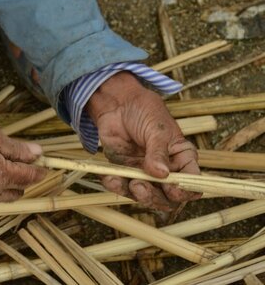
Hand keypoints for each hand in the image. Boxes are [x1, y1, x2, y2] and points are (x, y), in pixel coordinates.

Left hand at [86, 71, 200, 210]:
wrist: (118, 104)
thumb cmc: (144, 111)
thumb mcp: (157, 129)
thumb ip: (159, 152)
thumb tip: (162, 174)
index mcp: (182, 158)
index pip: (191, 182)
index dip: (185, 190)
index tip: (172, 188)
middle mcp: (166, 170)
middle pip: (168, 197)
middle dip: (156, 197)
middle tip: (142, 186)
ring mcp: (145, 173)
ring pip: (146, 196)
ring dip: (138, 195)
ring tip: (132, 184)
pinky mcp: (125, 172)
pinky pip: (122, 186)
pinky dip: (116, 186)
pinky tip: (110, 179)